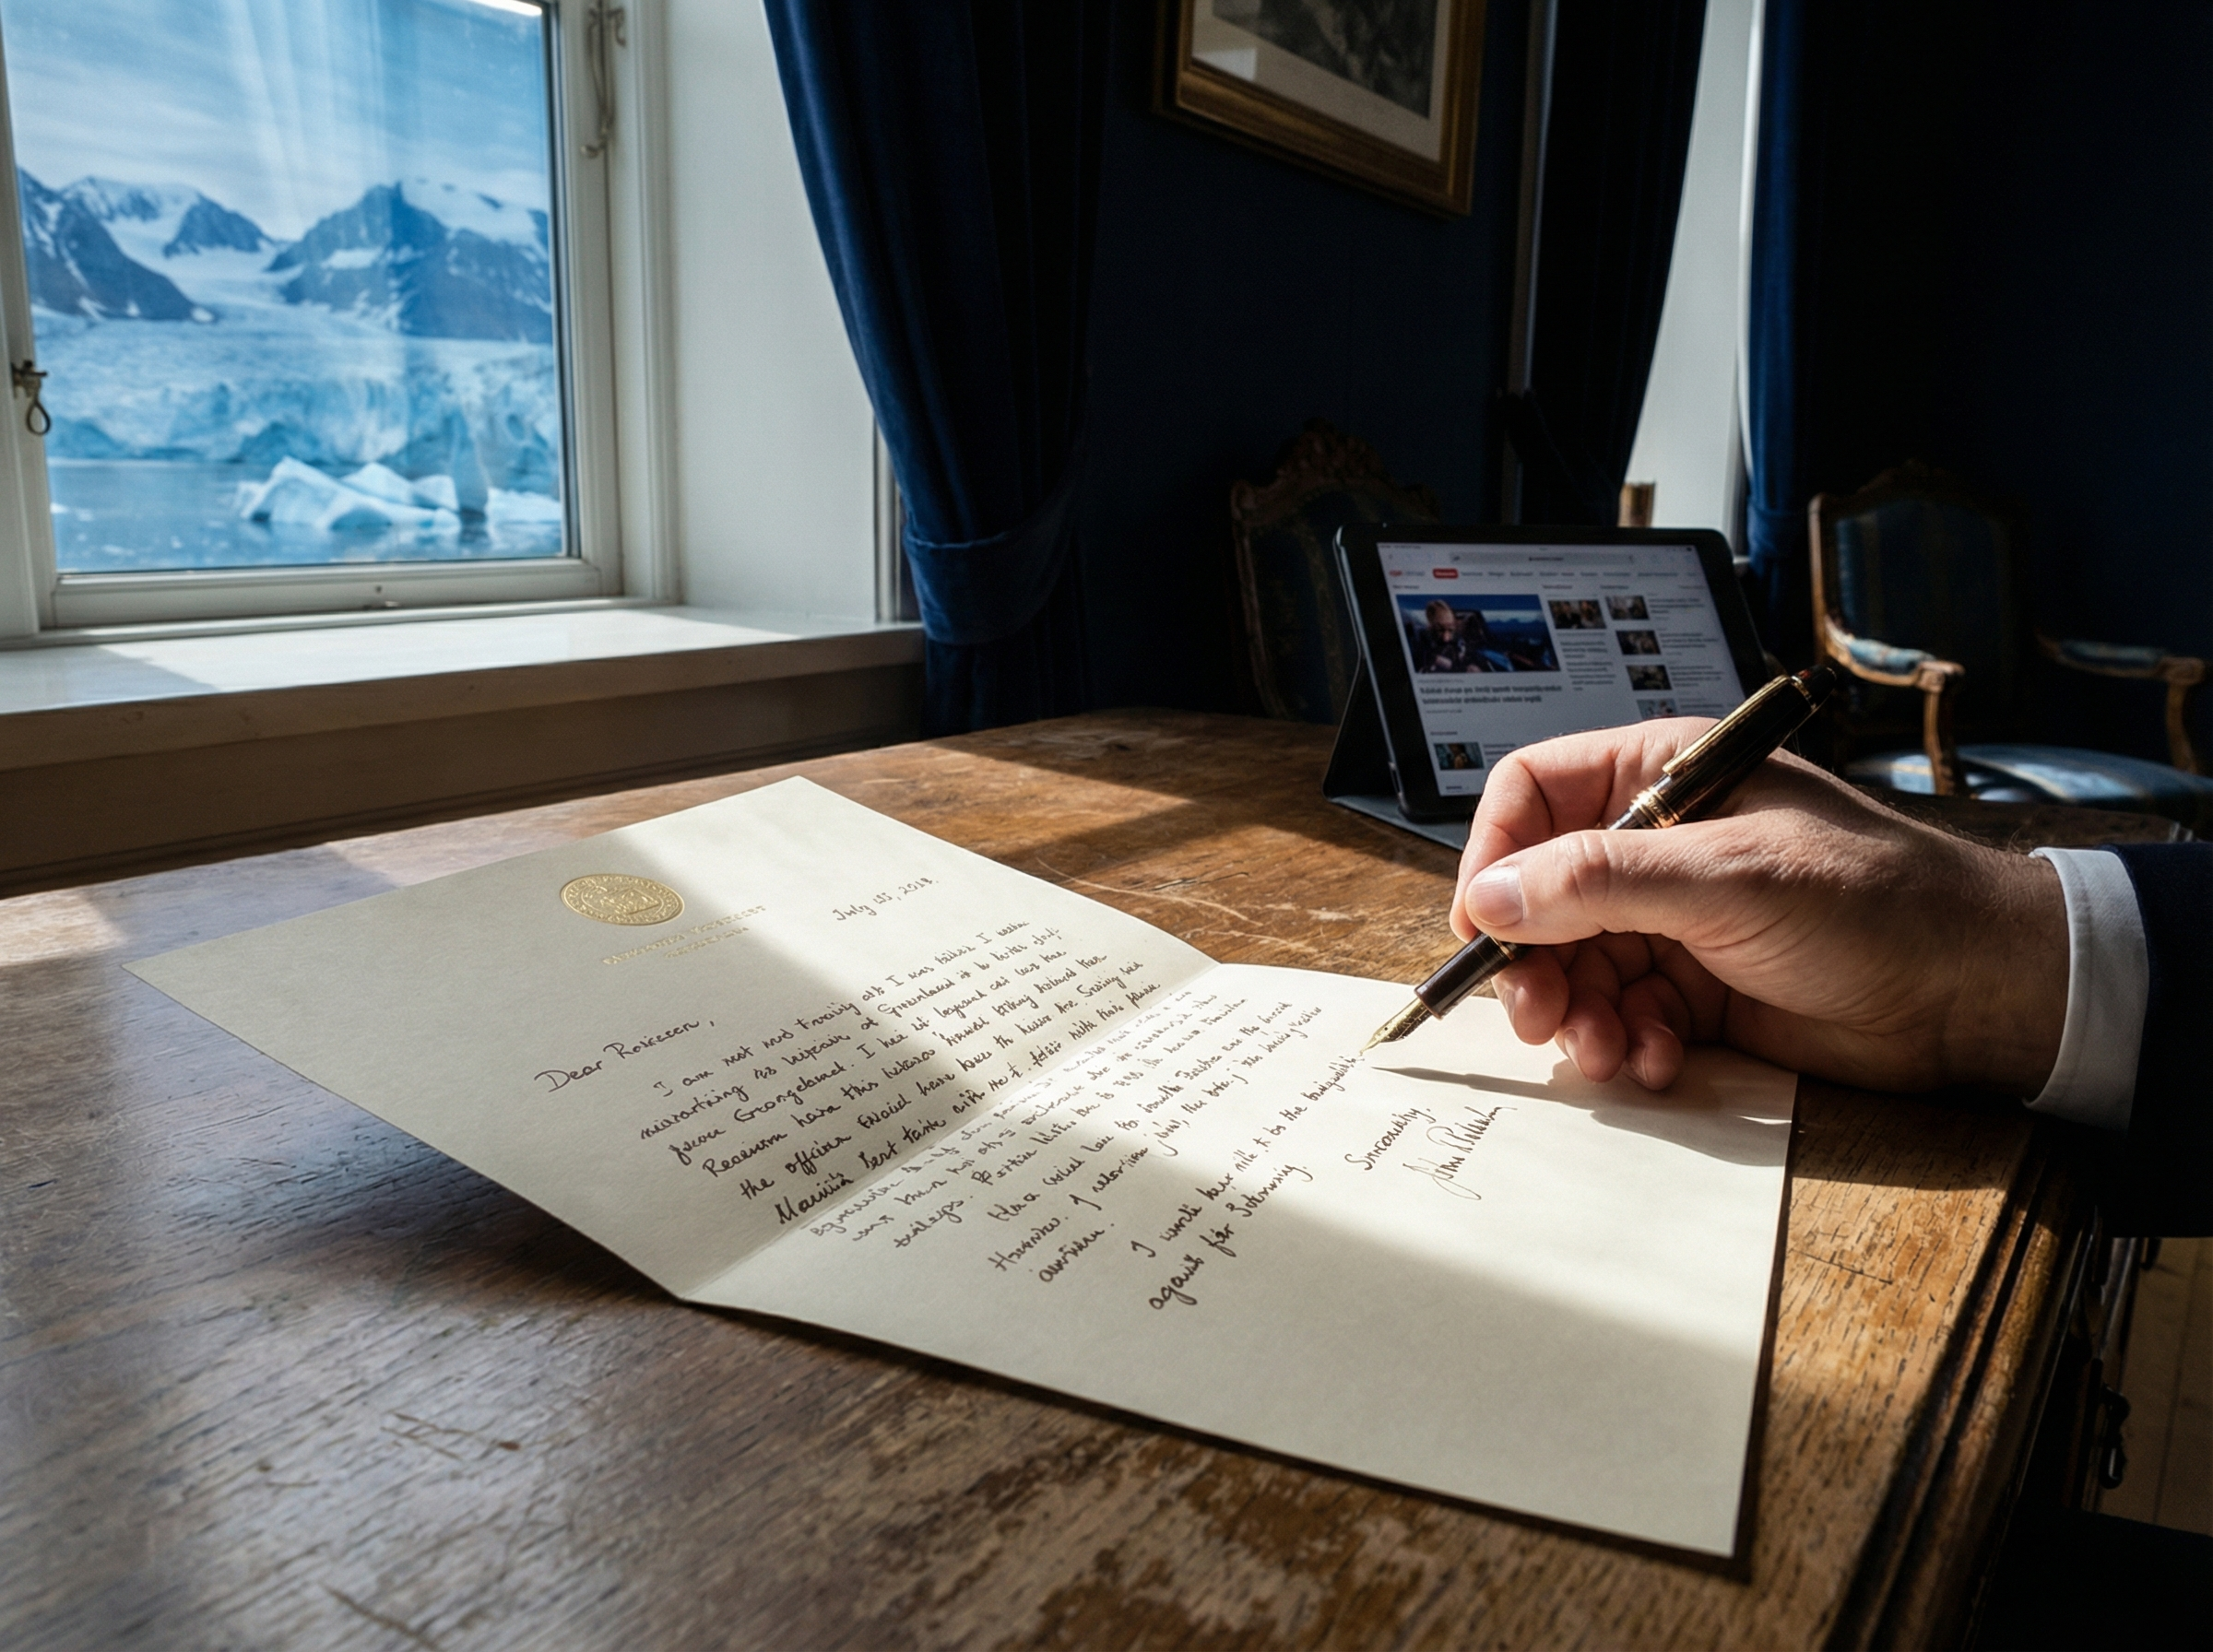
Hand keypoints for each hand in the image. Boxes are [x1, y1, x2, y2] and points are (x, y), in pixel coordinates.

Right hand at [1448, 721, 2068, 1093]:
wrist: (1972, 991)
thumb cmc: (1871, 899)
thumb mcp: (1725, 876)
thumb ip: (1600, 883)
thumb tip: (1492, 899)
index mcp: (1660, 778)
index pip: (1532, 795)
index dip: (1494, 856)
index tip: (1482, 927)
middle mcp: (1655, 844)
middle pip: (1539, 895)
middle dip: (1532, 961)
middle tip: (1537, 1016)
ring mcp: (1672, 920)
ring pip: (1573, 967)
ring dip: (1577, 1017)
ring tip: (1605, 1052)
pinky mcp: (1694, 990)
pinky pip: (1622, 1017)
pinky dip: (1626, 1046)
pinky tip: (1657, 1062)